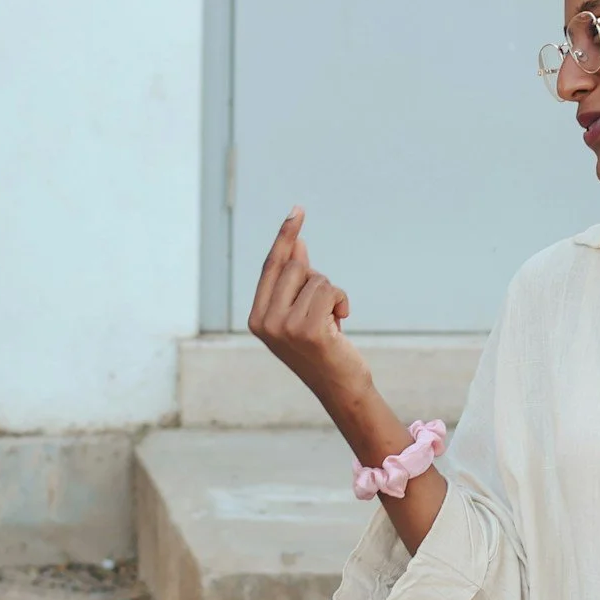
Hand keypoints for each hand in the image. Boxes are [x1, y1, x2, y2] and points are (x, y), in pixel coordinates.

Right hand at [247, 209, 368, 400]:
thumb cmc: (323, 349)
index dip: (285, 236)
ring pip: (316, 278)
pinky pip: (329, 290)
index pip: (271, 266)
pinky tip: (341, 323)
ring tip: (332, 321)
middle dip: (316, 280)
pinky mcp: (307, 330)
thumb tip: (297, 244)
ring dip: (332, 294)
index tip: (297, 210)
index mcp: (257, 317)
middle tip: (323, 309)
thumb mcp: (303, 312)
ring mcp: (284, 327)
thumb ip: (296, 281)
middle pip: (295, 267)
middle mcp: (264, 322)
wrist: (340, 388)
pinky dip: (341, 301)